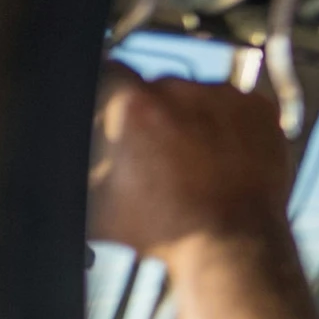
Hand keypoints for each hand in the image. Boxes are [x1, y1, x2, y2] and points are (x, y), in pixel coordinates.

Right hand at [88, 64, 294, 259]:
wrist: (230, 245)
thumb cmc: (163, 229)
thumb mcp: (95, 200)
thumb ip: (77, 164)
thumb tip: (58, 153)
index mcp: (136, 106)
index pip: (111, 74)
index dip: (112, 94)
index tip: (116, 109)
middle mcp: (181, 91)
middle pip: (157, 88)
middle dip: (155, 115)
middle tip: (160, 154)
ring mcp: (225, 97)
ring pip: (199, 96)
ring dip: (195, 119)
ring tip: (196, 163)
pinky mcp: (259, 108)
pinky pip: (236, 105)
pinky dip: (231, 125)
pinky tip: (224, 158)